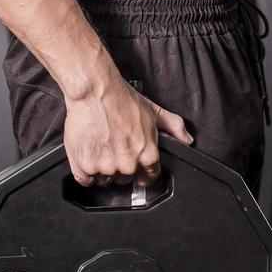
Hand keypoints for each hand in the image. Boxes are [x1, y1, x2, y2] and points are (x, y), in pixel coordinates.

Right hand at [63, 79, 193, 187]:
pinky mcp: (85, 165)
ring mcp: (105, 167)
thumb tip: (187, 139)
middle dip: (120, 168)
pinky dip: (85, 172)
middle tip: (113, 149)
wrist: (96, 91)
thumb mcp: (154, 111)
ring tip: (100, 148)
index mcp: (147, 155)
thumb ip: (174, 127)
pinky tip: (87, 155)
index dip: (142, 172)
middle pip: (124, 179)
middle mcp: (127, 164)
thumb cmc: (122, 100)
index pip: (148, 177)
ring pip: (104, 180)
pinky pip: (85, 180)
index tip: (135, 169)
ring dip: (101, 170)